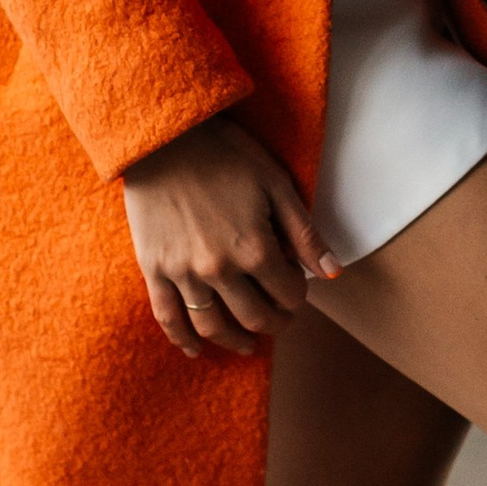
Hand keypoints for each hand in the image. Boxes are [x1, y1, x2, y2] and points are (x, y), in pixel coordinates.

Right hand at [121, 115, 338, 357]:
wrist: (162, 137)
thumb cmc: (225, 153)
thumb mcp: (275, 183)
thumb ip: (304, 233)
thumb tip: (333, 274)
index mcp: (254, 248)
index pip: (289, 293)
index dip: (299, 294)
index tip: (297, 286)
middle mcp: (219, 269)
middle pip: (255, 316)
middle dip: (276, 322)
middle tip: (282, 319)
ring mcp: (182, 272)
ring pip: (214, 326)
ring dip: (237, 339)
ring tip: (250, 341)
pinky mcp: (153, 269)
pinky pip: (168, 318)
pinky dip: (184, 340)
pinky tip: (198, 348)